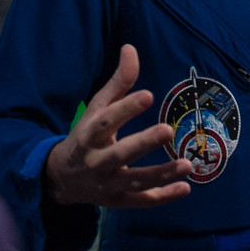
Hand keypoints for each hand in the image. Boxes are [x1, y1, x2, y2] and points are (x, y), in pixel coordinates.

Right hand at [43, 44, 192, 208]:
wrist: (61, 179)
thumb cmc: (85, 136)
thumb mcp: (96, 108)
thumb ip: (117, 82)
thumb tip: (131, 48)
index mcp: (89, 134)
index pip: (106, 120)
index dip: (126, 108)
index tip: (148, 95)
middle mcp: (97, 161)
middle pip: (120, 154)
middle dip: (143, 144)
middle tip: (167, 130)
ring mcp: (108, 184)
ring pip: (135, 182)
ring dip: (161, 175)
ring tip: (188, 165)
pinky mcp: (118, 201)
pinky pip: (142, 202)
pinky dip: (163, 197)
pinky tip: (186, 187)